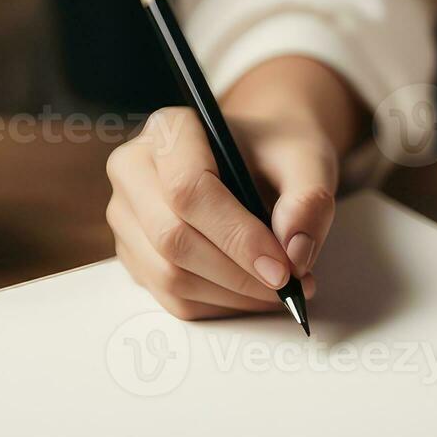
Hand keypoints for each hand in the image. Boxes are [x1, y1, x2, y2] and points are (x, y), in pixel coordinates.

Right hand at [105, 58, 361, 318]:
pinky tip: (253, 294)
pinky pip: (171, 297)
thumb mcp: (307, 160)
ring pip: (169, 276)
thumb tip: (296, 253)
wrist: (257, 157)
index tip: (283, 269)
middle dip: (237, 274)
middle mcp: (133, 169)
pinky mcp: (134, 254)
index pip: (188, 189)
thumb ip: (309, 200)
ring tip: (279, 291)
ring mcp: (126, 216)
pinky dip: (219, 306)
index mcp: (168, 130)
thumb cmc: (276, 153)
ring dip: (231, 296)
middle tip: (288, 287)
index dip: (237, 236)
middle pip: (172, 238)